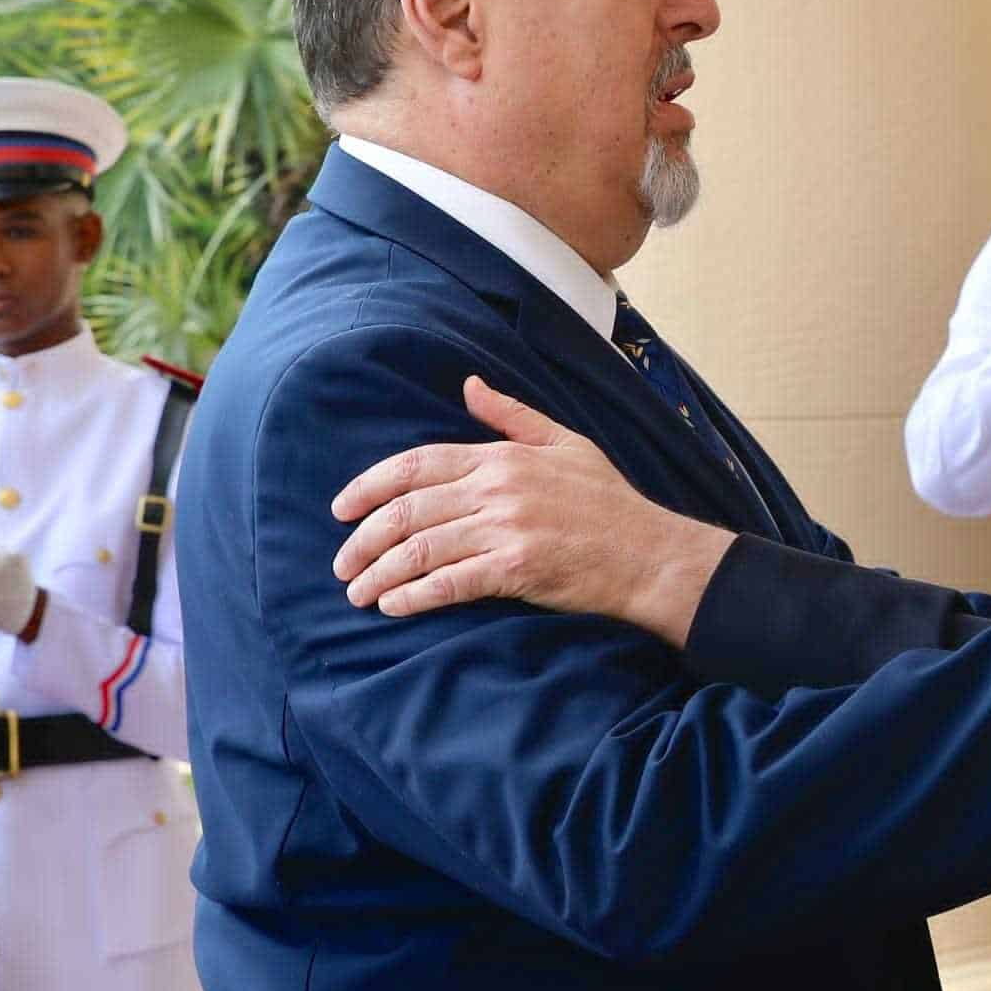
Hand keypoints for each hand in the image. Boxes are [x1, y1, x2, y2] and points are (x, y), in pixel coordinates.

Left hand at [330, 379, 734, 639]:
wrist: (650, 553)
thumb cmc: (609, 501)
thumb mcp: (565, 442)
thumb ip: (511, 415)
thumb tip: (468, 385)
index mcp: (502, 457)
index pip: (416, 464)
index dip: (369, 486)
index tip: (340, 510)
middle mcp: (497, 488)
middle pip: (407, 511)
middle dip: (362, 540)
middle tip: (341, 566)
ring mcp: (505, 529)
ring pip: (420, 549)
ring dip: (380, 574)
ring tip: (358, 594)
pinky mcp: (516, 569)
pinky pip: (450, 582)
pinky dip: (415, 596)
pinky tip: (395, 606)